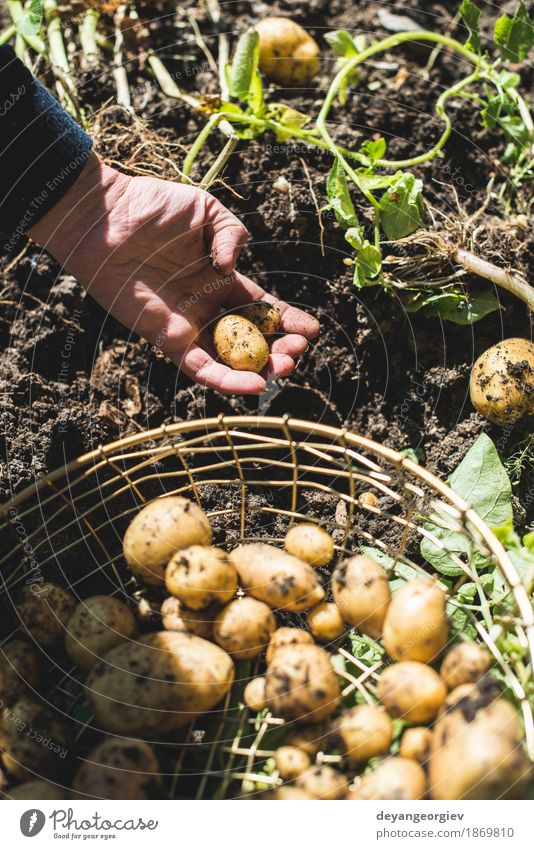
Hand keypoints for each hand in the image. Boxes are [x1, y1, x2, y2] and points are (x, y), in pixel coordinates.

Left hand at [28, 153, 318, 393]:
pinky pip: (200, 368)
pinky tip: (255, 385)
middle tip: (296, 352)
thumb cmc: (152, 207)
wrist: (105, 218)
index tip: (312, 331)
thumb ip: (232, 234)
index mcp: (221, 278)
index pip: (262, 306)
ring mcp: (188, 325)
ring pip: (231, 359)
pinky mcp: (167, 339)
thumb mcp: (206, 209)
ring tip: (285, 367)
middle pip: (252, 338)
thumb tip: (230, 269)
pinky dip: (227, 380)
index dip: (287, 319)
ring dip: (261, 369)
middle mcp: (208, 306)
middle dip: (280, 348)